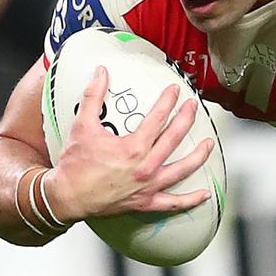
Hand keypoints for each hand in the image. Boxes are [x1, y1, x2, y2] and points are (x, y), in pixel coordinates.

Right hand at [46, 66, 214, 221]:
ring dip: (199, 156)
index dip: (168, 101)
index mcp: (133, 147)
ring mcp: (148, 186)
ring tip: (209, 144)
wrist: (67, 197)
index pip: (158, 118)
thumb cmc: (75, 164)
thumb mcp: (82, 126)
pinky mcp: (146, 202)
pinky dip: (190, 200)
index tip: (175, 91)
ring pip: (182, 169)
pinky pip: (173, 203)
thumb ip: (93, 97)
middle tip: (193, 107)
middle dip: (187, 119)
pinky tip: (204, 194)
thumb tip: (101, 72)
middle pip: (174, 138)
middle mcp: (146, 167)